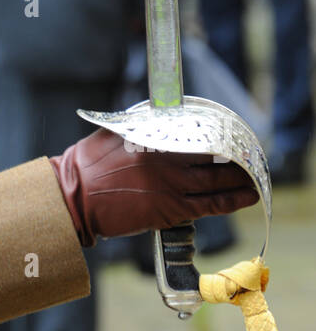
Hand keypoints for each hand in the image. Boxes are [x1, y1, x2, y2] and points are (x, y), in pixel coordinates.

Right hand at [49, 127, 258, 247]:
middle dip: (235, 156)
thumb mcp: (116, 133)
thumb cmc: (90, 164)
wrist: (76, 196)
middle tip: (249, 155)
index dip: (219, 134)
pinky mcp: (171, 210)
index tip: (231, 133)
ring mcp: (172, 185)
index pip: (198, 132)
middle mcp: (168, 158)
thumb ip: (142, 128)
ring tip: (254, 176)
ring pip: (217, 180)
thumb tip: (162, 120)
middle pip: (213, 155)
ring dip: (240, 178)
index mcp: (154, 136)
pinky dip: (232, 200)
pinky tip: (247, 196)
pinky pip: (211, 204)